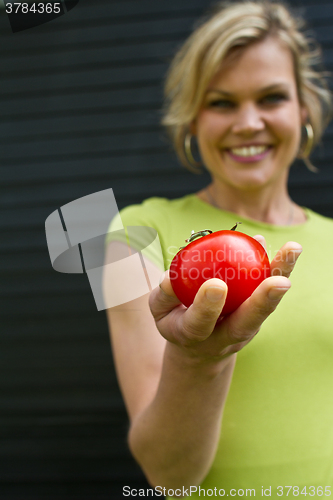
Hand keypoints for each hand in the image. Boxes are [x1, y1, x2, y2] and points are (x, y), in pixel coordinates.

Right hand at [149, 237, 301, 361]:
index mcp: (194, 337)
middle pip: (246, 323)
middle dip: (263, 303)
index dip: (208, 307)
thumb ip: (163, 294)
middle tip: (280, 282)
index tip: (216, 285)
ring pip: (265, 308)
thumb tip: (172, 274)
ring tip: (293, 249)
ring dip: (281, 279)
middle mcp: (224, 338)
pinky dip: (278, 271)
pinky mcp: (256, 318)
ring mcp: (244, 330)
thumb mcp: (160, 311)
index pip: (200, 324)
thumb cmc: (176, 320)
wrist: (199, 347)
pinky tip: (286, 248)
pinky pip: (269, 294)